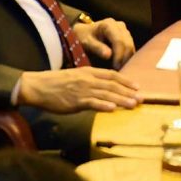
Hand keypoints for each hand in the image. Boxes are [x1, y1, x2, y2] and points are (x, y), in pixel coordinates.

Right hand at [16, 67, 140, 113]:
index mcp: (89, 72)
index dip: (126, 81)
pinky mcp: (75, 101)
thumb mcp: (76, 76)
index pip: (112, 75)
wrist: (38, 86)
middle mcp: (88, 79)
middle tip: (142, 98)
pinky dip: (103, 105)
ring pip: (106, 94)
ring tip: (133, 104)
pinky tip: (113, 109)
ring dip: (121, 100)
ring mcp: (82, 90)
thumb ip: (89, 81)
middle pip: (113, 85)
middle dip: (128, 92)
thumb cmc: (55, 83)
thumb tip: (102, 88)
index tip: (137, 87)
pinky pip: (92, 103)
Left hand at [72, 18, 134, 67]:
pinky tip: (120, 65)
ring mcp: (124, 31)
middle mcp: (119, 26)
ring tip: (118, 69)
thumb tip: (108, 55)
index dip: (119, 55)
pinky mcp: (126, 37)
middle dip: (124, 58)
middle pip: (128, 43)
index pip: (119, 41)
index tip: (115, 67)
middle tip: (118, 70)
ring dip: (127, 59)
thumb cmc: (83, 37)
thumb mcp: (86, 42)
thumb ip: (97, 47)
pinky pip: (130, 48)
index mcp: (109, 25)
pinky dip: (127, 57)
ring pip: (131, 46)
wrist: (83, 33)